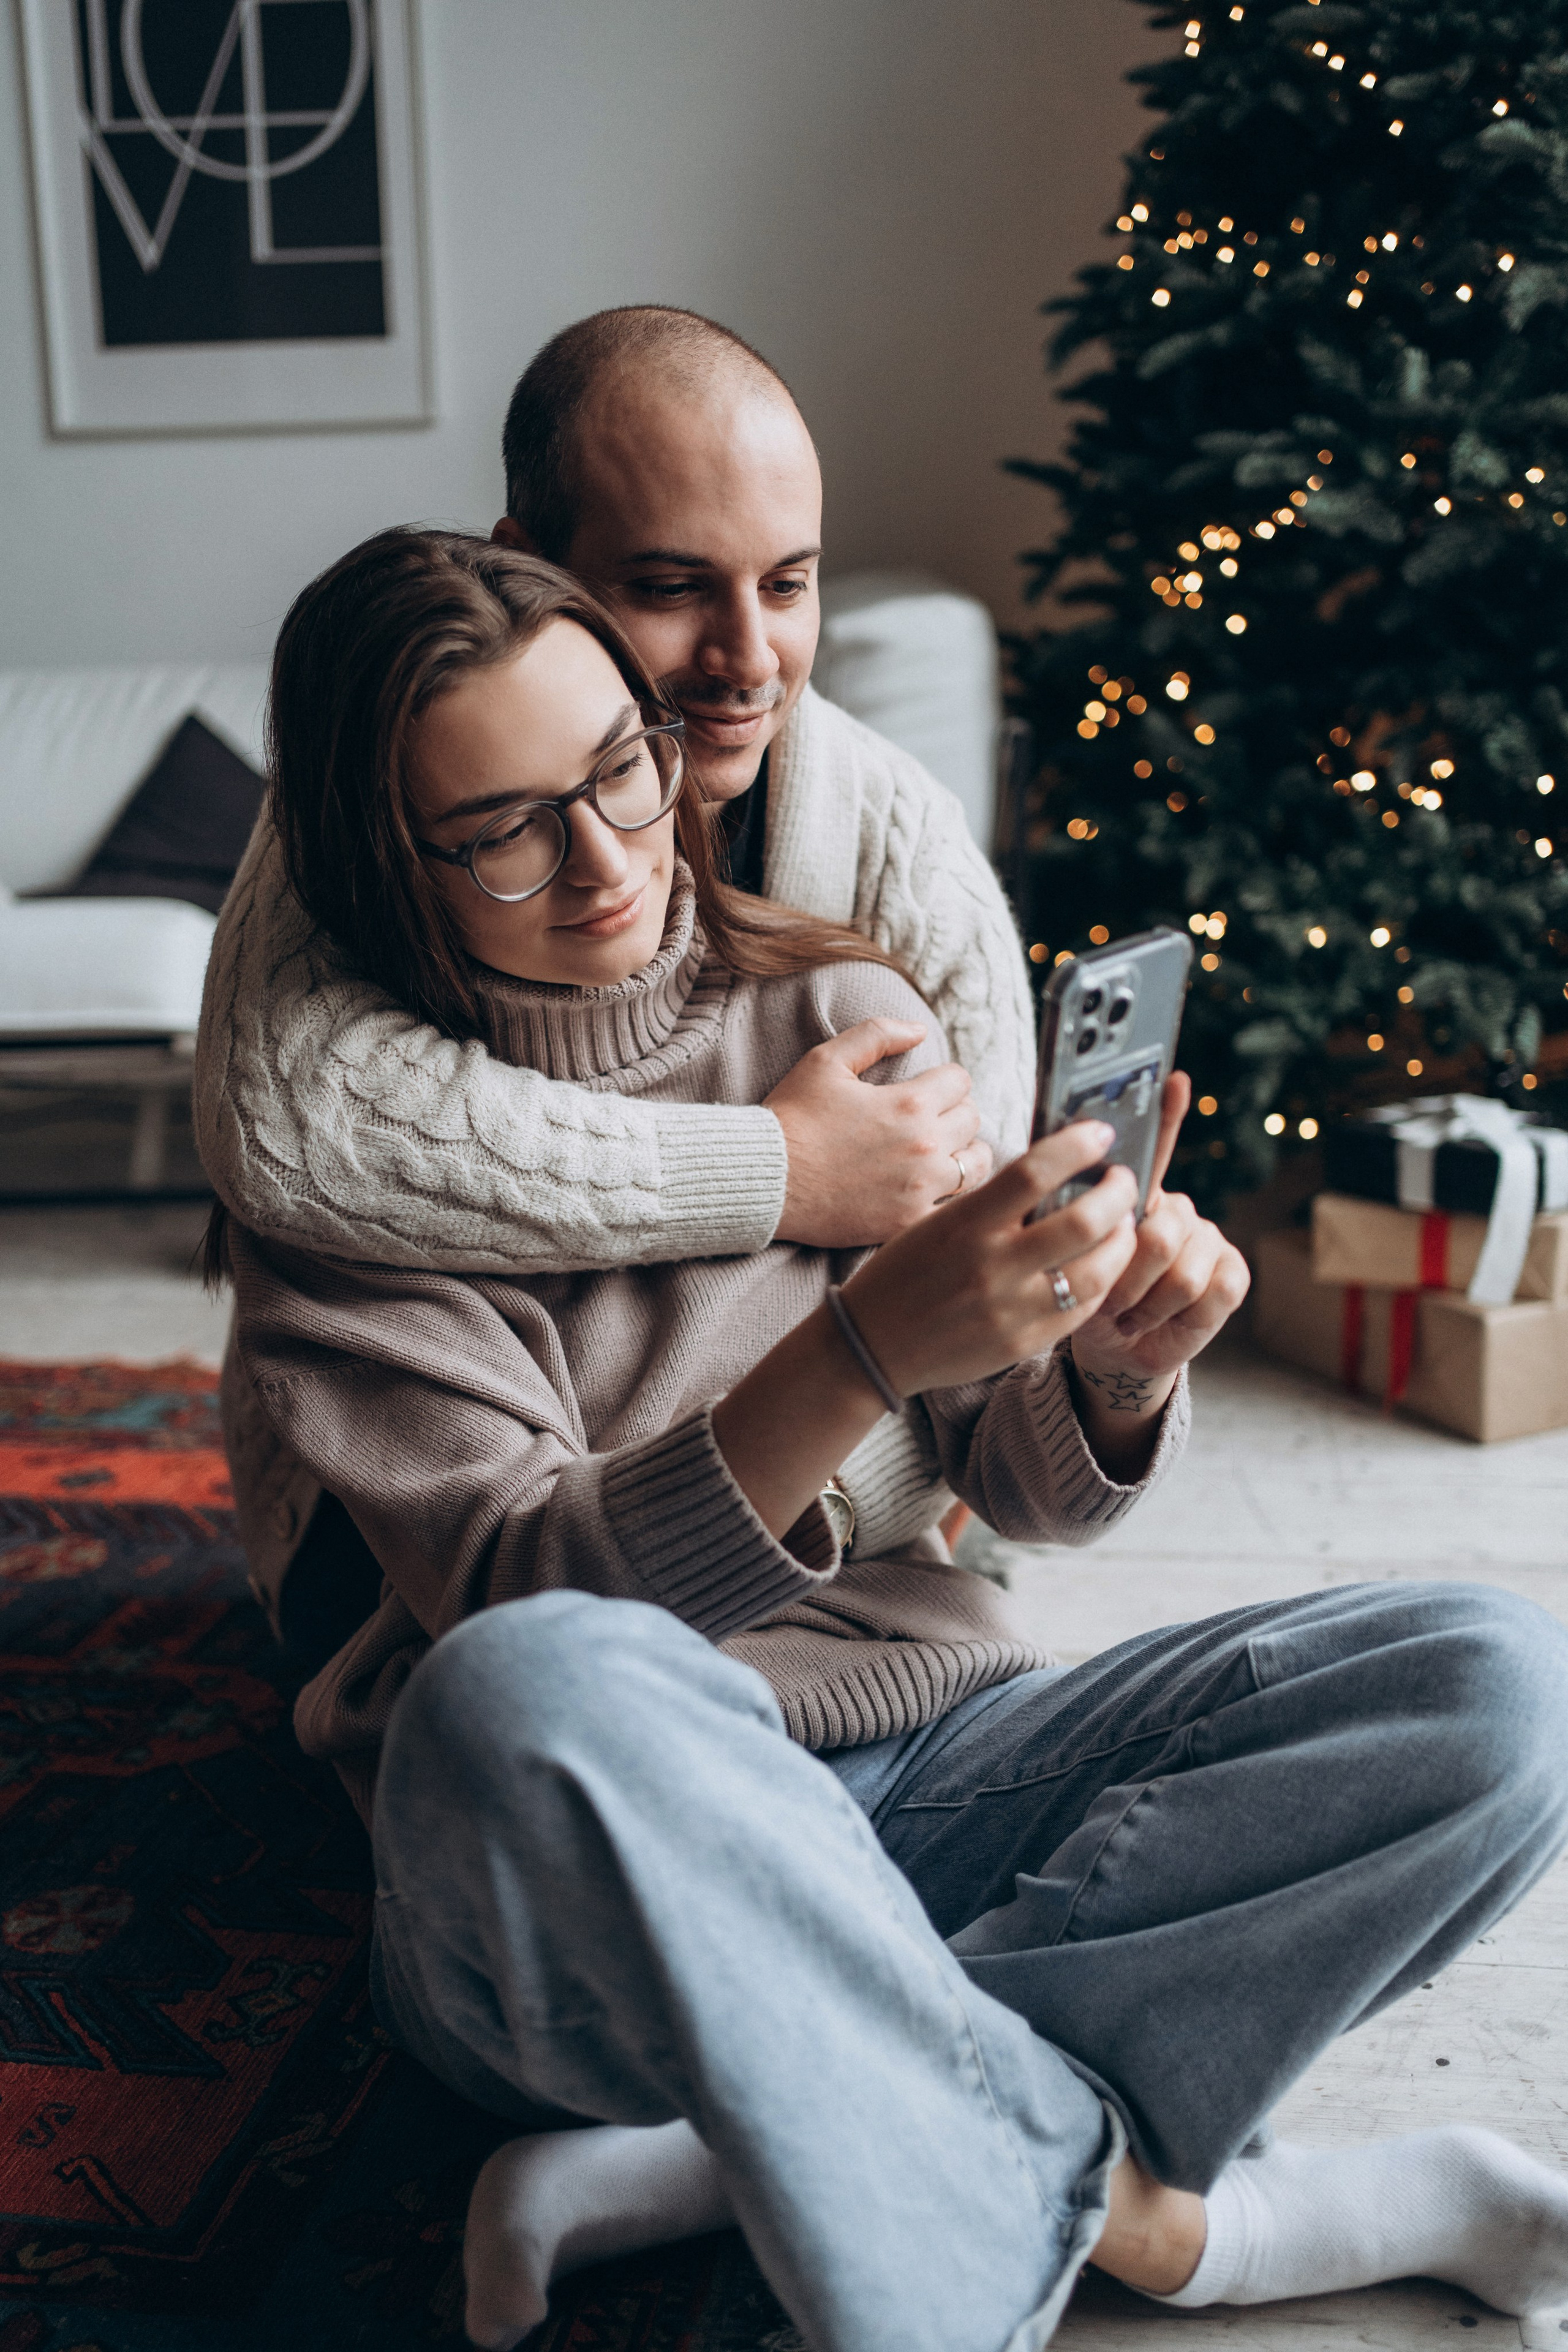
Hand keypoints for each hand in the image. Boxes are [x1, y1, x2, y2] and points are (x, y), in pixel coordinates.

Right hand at [710, 1118, 1133, 1541]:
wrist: (873, 1346)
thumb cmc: (905, 1271)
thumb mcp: (936, 1221)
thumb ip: (993, 1201)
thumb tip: (1057, 1168)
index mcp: (964, 1224)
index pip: (1035, 1171)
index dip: (1079, 1146)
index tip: (1101, 1134)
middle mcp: (990, 1266)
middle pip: (1083, 1221)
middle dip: (1118, 1193)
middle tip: (1123, 1180)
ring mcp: (1010, 1310)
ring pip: (1098, 1271)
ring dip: (1122, 1241)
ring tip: (1122, 1224)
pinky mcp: (1024, 1344)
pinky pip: (1084, 1309)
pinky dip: (1103, 1281)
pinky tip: (1101, 1265)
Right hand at [766, 1019, 993, 1246]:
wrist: (764, 1179)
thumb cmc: (792, 1117)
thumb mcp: (826, 1060)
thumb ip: (877, 1034)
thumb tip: (920, 1029)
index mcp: (909, 1103)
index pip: (960, 1081)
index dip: (946, 1080)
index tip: (932, 1088)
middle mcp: (924, 1146)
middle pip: (972, 1119)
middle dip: (955, 1112)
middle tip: (935, 1119)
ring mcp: (920, 1188)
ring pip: (976, 1165)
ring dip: (966, 1153)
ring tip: (947, 1153)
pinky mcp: (908, 1222)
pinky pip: (956, 1208)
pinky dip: (952, 1196)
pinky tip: (935, 1190)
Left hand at [1068, 1074, 1250, 1461]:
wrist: (1111, 1348)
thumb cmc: (1082, 1296)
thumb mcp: (1060, 1261)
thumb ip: (1064, 1220)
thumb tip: (1049, 1172)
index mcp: (1133, 1195)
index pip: (1153, 1145)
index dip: (1164, 1113)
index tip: (1170, 1078)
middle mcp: (1176, 1206)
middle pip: (1158, 1230)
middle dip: (1124, 1275)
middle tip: (1101, 1298)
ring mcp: (1208, 1236)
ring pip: (1181, 1268)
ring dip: (1143, 1303)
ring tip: (1122, 1314)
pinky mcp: (1232, 1272)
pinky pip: (1213, 1292)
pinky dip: (1177, 1319)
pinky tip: (1153, 1322)